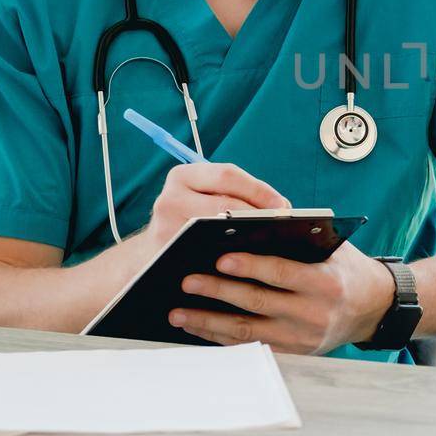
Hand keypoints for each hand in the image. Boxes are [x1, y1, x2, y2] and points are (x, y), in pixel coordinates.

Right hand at [145, 163, 289, 250]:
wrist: (152, 254)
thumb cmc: (191, 222)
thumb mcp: (203, 199)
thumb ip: (234, 195)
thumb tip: (281, 207)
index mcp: (183, 175)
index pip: (228, 175)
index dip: (259, 190)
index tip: (283, 205)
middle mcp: (170, 197)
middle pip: (223, 202)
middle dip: (258, 213)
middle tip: (283, 225)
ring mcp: (163, 226)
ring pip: (215, 228)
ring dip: (247, 235)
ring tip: (272, 240)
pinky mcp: (165, 253)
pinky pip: (205, 253)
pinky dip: (230, 254)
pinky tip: (250, 259)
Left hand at [168, 242, 395, 354]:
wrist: (370, 308)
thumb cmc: (344, 270)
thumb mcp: (331, 250)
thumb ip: (297, 243)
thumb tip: (243, 233)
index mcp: (324, 283)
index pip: (281, 273)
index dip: (250, 267)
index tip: (219, 258)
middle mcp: (313, 315)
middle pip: (257, 304)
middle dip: (218, 292)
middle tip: (186, 281)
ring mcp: (302, 339)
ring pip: (247, 332)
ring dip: (209, 322)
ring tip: (179, 311)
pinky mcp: (293, 354)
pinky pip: (249, 349)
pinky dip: (220, 339)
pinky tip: (198, 327)